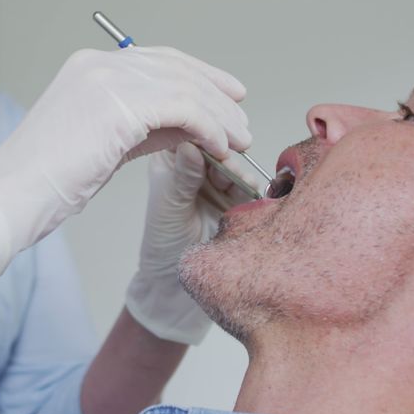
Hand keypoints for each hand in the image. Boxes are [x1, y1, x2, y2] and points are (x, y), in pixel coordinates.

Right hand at [0, 46, 250, 283]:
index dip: (200, 76)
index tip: (228, 95)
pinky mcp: (120, 105)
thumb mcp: (105, 142)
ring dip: (220, 116)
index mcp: (90, 67)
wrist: (11, 194)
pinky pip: (183, 110)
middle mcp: (100, 65)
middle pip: (177, 69)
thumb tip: (189, 125)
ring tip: (239, 141)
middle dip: (217, 94)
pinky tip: (220, 148)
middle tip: (242, 121)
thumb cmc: (49, 180)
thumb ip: (145, 126)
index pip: (159, 61)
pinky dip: (209, 129)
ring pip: (186, 88)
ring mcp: (108, 80)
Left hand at [126, 142, 259, 343]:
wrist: (177, 283)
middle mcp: (195, 165)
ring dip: (236, 170)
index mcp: (171, 160)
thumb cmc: (162, 243)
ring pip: (235, 162)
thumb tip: (191, 144)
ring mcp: (218, 181)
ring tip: (234, 182)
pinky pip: (250, 184)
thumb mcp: (169, 206)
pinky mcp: (237, 198)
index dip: (200, 129)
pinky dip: (251, 186)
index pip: (186, 132)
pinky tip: (248, 191)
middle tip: (224, 162)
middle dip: (222, 151)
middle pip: (216, 143)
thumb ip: (183, 177)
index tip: (209, 135)